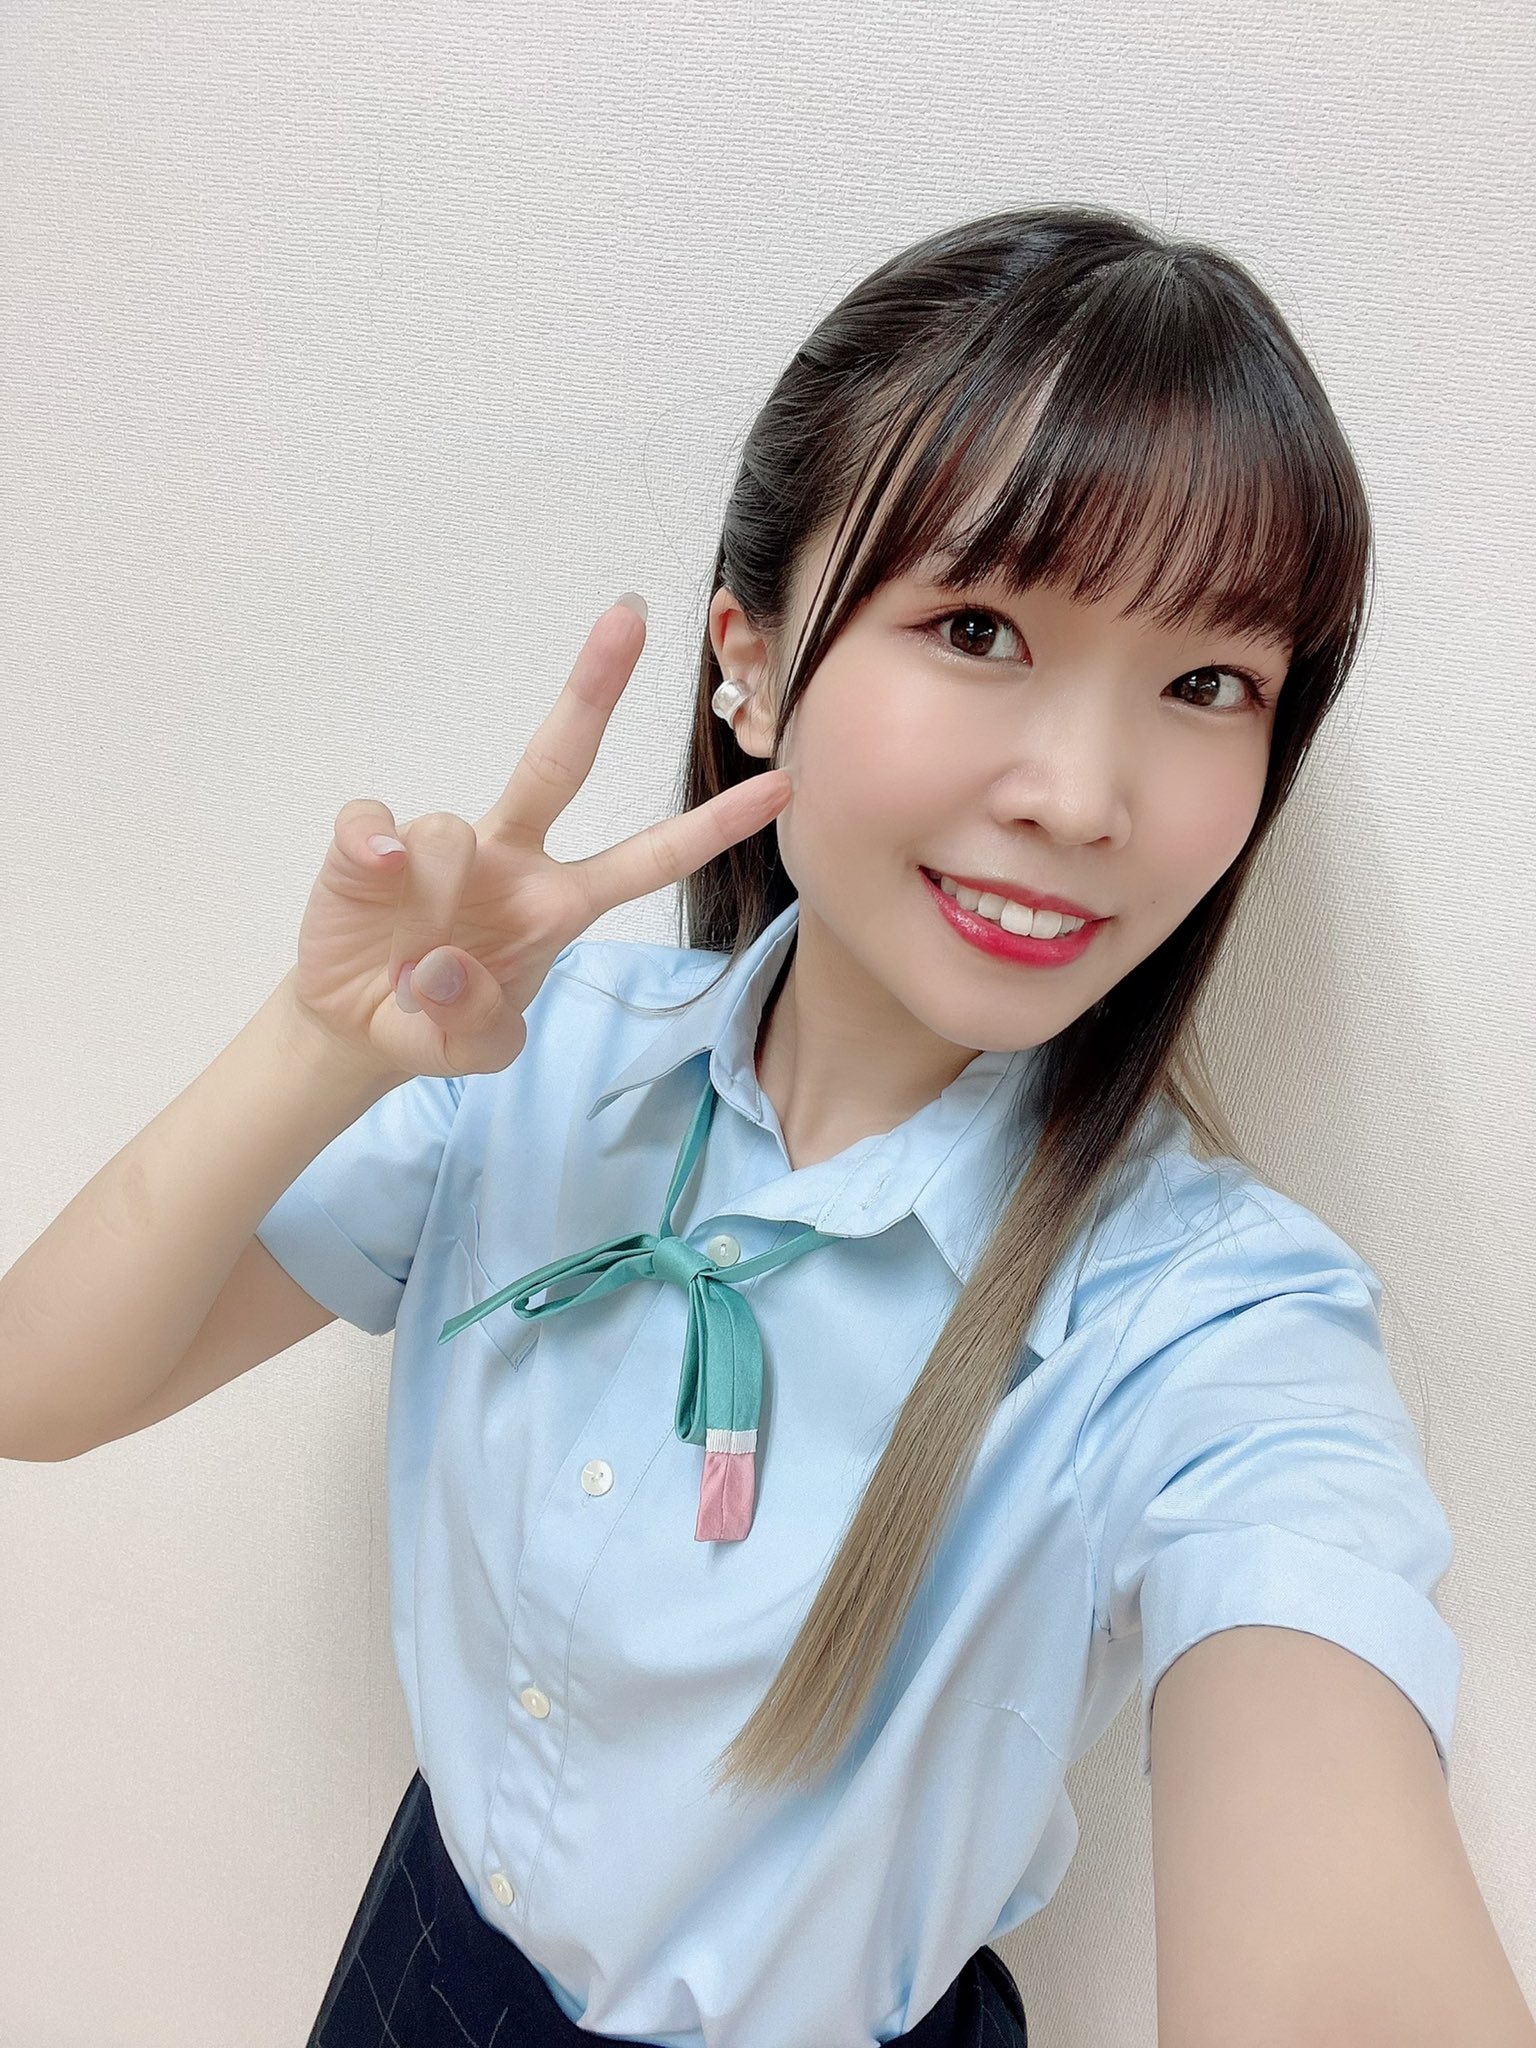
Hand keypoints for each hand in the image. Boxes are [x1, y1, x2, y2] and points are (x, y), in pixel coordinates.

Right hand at [285, 597, 790, 1082]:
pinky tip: (374, 881)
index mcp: (559, 905)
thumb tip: (444, 966)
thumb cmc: (434, 1022)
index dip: (713, 827)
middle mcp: (513, 861)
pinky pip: (374, 823)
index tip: (782, 787)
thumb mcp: (475, 1052)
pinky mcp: (371, 847)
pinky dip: (374, 847)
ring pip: (451, 829)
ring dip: (433, 896)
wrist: (356, 1028)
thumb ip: (478, 1030)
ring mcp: (442, 847)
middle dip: (594, 687)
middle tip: (628, 614)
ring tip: (411, 966)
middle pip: (559, 762)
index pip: (650, 859)